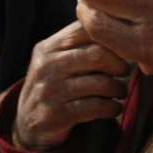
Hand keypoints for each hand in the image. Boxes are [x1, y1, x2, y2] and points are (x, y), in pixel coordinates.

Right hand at [14, 21, 128, 150]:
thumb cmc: (52, 86)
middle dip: (119, 63)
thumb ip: (78, 43)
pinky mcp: (57, 114)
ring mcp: (51, 90)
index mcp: (48, 47)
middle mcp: (47, 66)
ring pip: (100, 83)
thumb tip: (116, 28)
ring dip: (118, 88)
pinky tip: (114, 108)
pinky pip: (96, 107)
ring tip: (120, 91)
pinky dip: (112, 108)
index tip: (123, 48)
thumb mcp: (55, 60)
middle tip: (126, 70)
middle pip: (97, 55)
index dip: (111, 38)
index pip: (86, 31)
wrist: (26, 124)